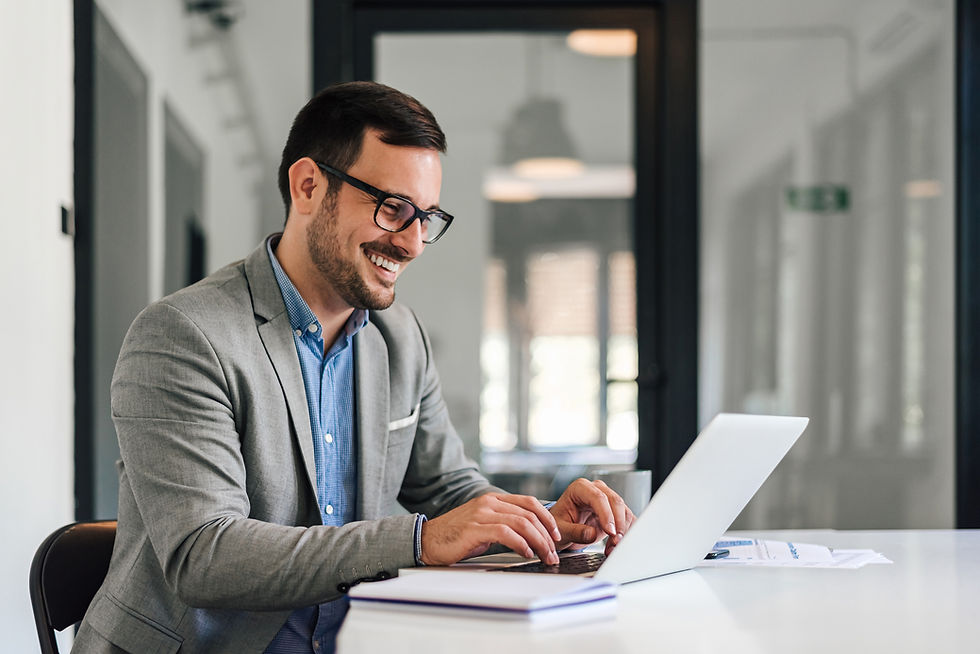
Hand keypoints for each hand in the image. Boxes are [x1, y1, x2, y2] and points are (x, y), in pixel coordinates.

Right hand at [420, 493, 561, 565]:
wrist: (428, 541)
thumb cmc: (456, 536)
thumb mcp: (484, 525)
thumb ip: (504, 523)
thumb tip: (531, 535)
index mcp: (493, 499)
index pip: (529, 502)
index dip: (547, 518)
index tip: (556, 534)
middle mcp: (489, 502)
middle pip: (529, 514)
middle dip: (547, 535)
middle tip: (554, 552)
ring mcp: (481, 514)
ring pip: (521, 523)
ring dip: (538, 542)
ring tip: (545, 556)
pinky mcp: (474, 528)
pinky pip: (506, 533)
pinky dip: (521, 544)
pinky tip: (526, 553)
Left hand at [550, 478, 635, 555]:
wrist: (563, 529)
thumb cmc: (559, 524)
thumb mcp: (561, 530)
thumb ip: (575, 531)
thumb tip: (591, 534)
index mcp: (580, 488)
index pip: (598, 497)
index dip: (606, 514)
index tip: (610, 531)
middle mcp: (596, 490)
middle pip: (615, 502)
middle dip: (618, 523)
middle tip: (616, 541)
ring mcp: (607, 499)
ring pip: (624, 511)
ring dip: (623, 531)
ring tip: (613, 547)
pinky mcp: (615, 511)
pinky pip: (627, 519)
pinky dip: (626, 533)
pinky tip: (617, 544)